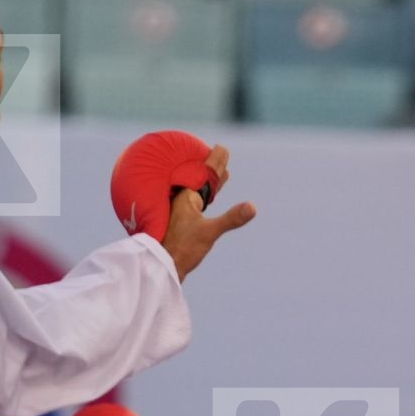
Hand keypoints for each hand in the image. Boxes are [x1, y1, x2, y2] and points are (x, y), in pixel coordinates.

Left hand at [160, 145, 256, 280]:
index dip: (216, 161)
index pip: (205, 174)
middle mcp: (182, 202)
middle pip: (201, 181)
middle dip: (212, 169)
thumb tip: (253, 207)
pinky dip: (203, 198)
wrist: (161, 268)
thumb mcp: (209, 232)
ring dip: (209, 184)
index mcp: (187, 197)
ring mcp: (180, 213)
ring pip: (198, 192)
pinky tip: (202, 203)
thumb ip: (231, 219)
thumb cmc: (182, 248)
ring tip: (219, 176)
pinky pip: (194, 204)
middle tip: (221, 156)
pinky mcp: (180, 225)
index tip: (222, 148)